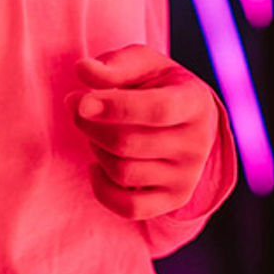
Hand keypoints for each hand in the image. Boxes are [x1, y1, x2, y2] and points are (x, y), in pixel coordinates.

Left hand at [71, 45, 220, 220]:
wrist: (191, 120)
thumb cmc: (160, 86)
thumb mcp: (145, 66)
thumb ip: (115, 65)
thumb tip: (83, 69)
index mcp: (195, 102)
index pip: (157, 110)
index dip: (115, 107)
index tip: (80, 101)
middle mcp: (197, 143)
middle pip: (129, 143)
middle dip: (91, 126)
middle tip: (76, 107)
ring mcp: (188, 175)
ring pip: (124, 172)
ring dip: (96, 150)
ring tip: (94, 132)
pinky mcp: (175, 199)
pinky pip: (130, 208)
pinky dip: (102, 189)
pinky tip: (96, 166)